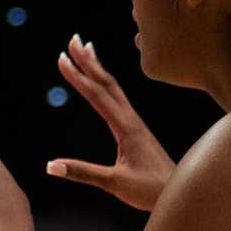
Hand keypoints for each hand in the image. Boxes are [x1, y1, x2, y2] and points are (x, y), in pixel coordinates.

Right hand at [44, 34, 175, 211]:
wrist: (179, 191)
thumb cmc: (150, 190)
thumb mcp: (115, 184)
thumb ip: (83, 173)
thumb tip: (51, 166)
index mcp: (126, 127)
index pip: (97, 96)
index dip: (78, 76)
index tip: (62, 58)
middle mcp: (132, 119)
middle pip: (107, 83)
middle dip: (88, 60)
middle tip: (73, 39)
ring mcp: (135, 122)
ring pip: (114, 87)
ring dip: (98, 67)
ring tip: (86, 48)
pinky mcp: (136, 128)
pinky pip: (118, 98)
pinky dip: (106, 83)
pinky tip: (102, 81)